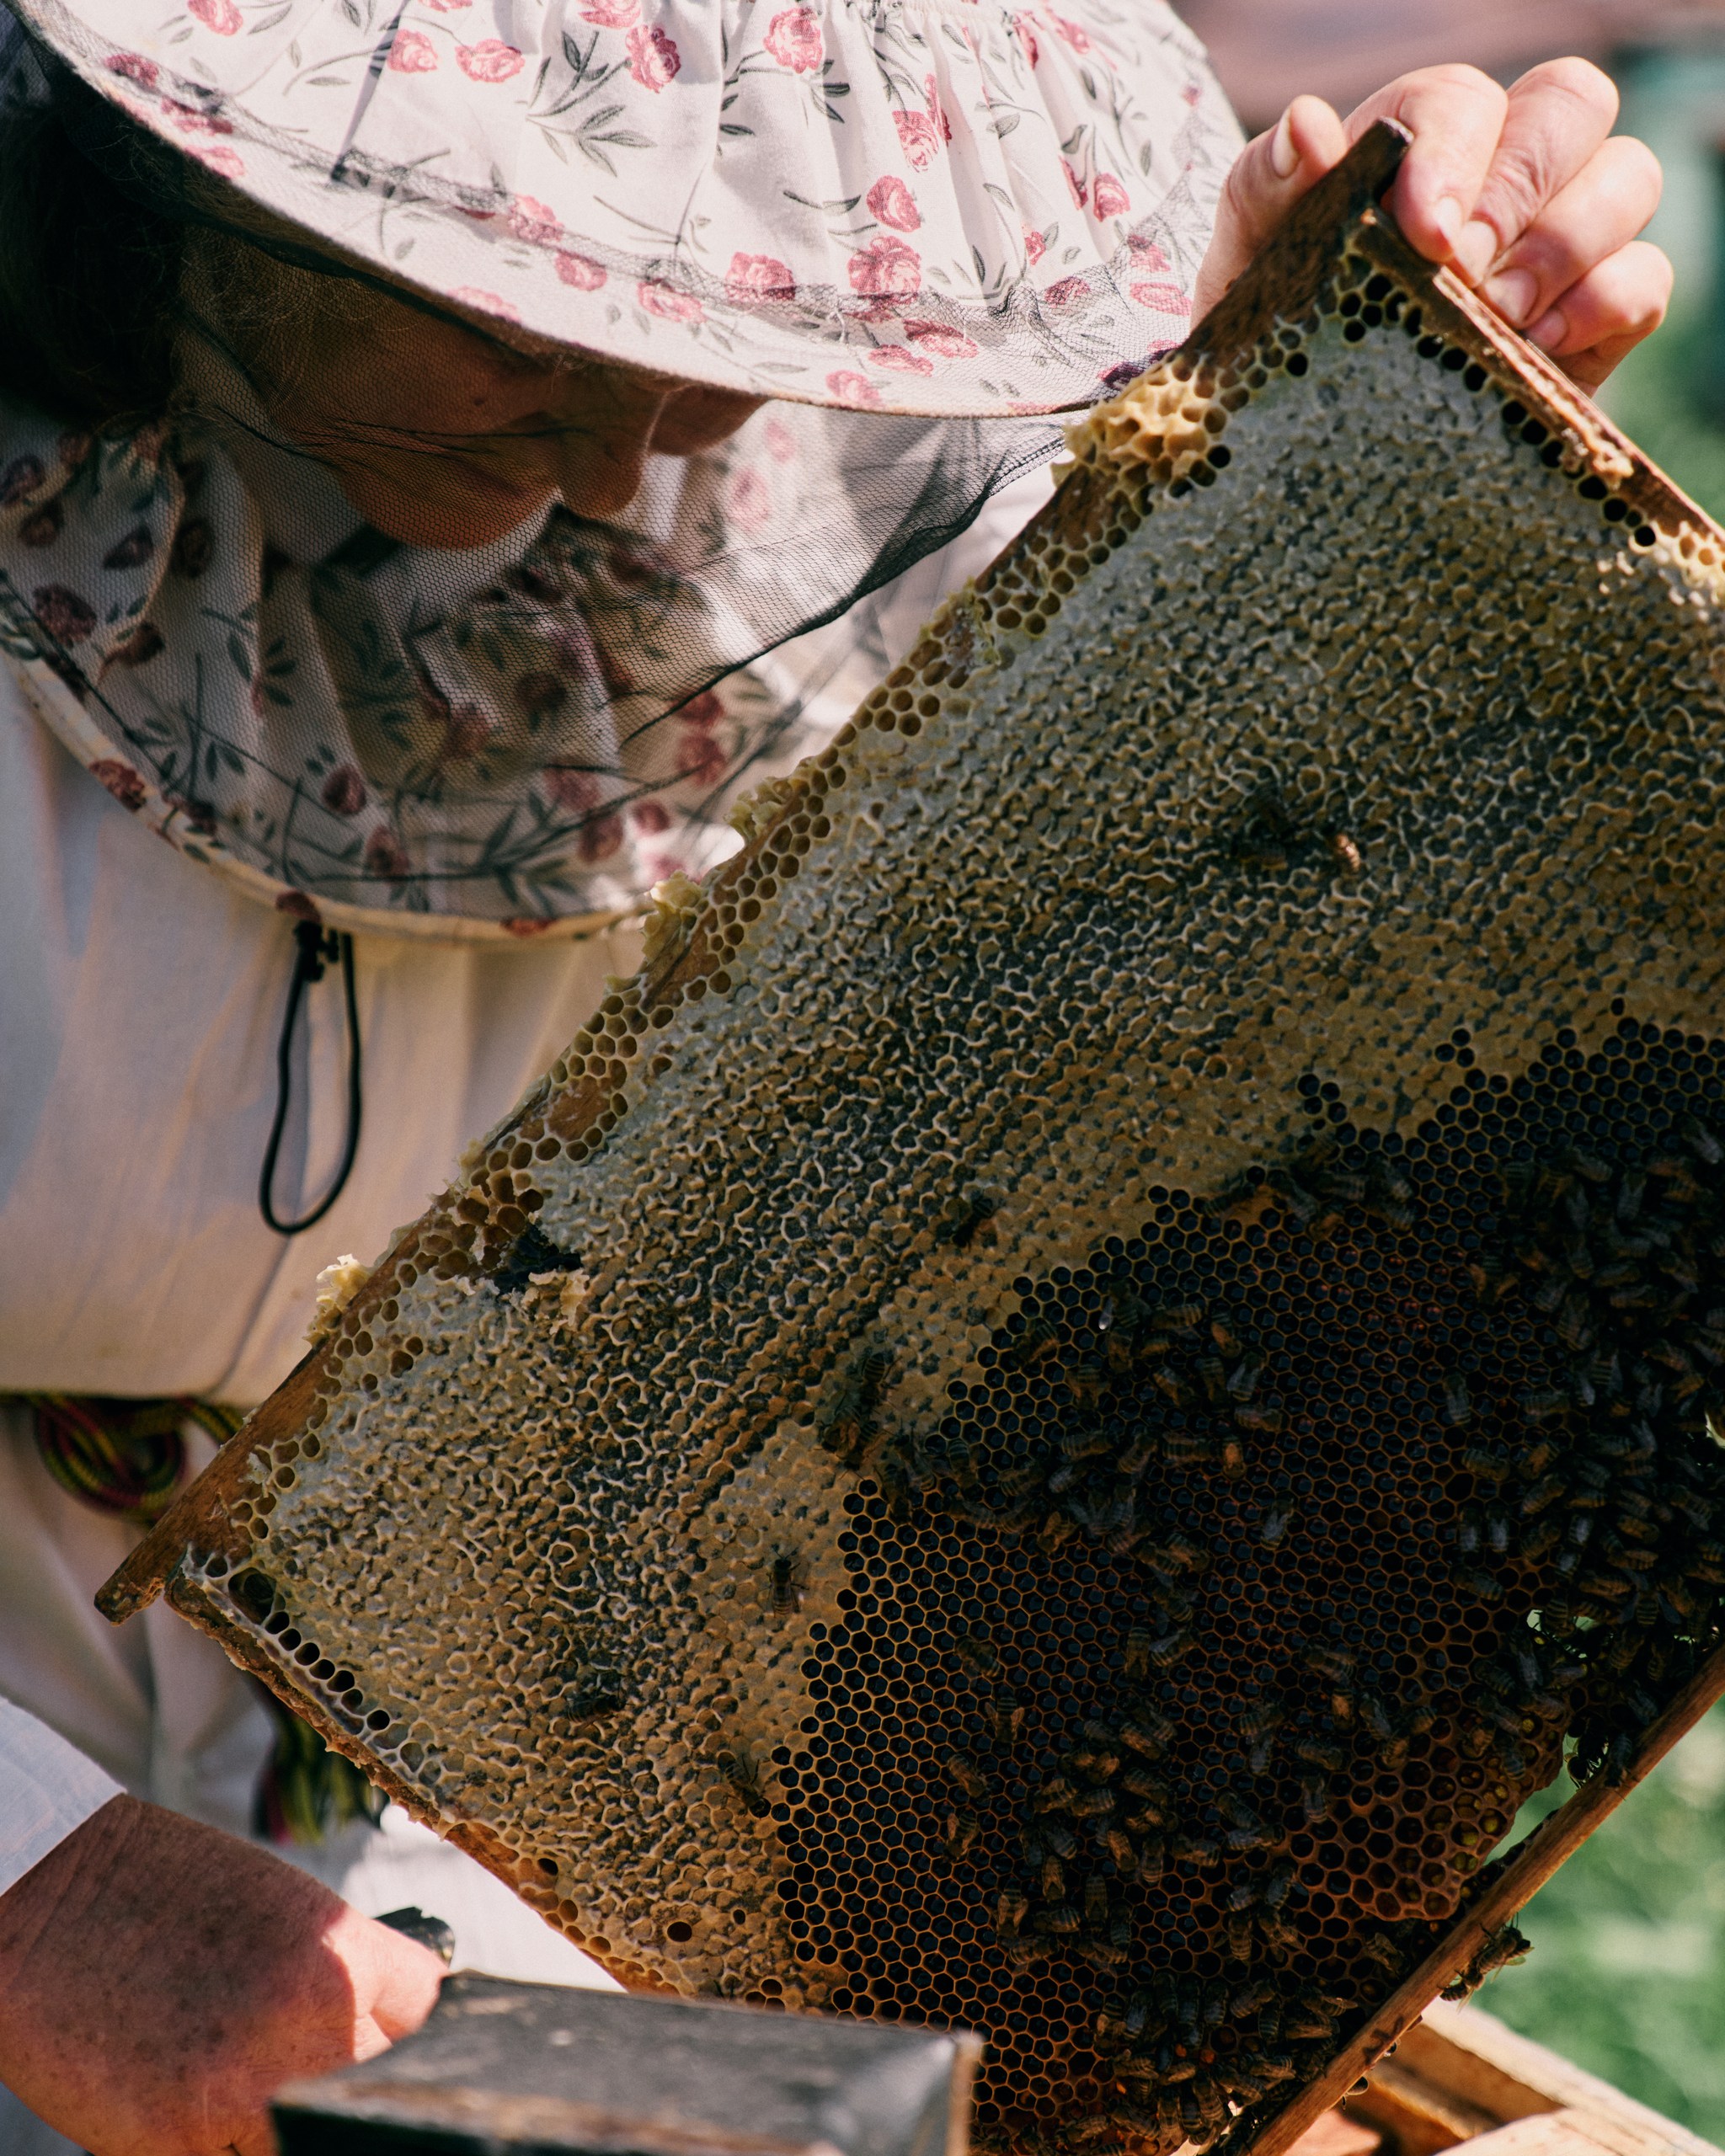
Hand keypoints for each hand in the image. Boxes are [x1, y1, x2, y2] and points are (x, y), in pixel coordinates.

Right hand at [0, 1794, 443, 2154]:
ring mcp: (244, 2093)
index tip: (398, 2038)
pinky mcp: (178, 2144)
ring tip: (253, 2079)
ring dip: (296, 2115)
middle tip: (315, 2056)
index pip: (429, 2017)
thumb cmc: (162, 1892)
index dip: (413, 2029)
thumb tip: (392, 2032)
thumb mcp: (285, 1909)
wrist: (49, 1901)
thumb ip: (343, 1975)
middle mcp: (308, 2022)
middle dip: (357, 2072)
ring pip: (315, 2129)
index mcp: (341, 1954)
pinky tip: (206, 2104)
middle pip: (382, 2079)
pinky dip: (231, 2145)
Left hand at [1195, 60, 1671, 394]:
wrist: (1302, 446)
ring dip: (1567, 242)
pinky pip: (1645, 277)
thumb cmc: (1277, 338)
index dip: (1454, 153)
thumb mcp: (1251, 269)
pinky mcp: (1595, 319)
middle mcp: (1504, 174)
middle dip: (1519, 185)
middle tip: (1462, 270)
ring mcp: (1559, 242)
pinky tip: (1539, 346)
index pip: (1463, 100)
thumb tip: (1307, 128)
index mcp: (1420, 144)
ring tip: (1497, 314)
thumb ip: (1266, 189)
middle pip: (1570, 105)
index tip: (1423, 231)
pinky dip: (1606, 301)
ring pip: (1626, 177)